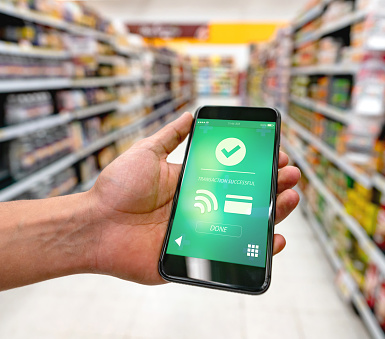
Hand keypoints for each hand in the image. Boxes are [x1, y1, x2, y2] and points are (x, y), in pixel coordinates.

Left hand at [88, 112, 299, 284]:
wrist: (94, 225)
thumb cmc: (116, 188)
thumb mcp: (147, 153)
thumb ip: (171, 136)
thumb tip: (192, 114)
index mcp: (192, 183)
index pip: (233, 173)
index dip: (256, 164)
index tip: (276, 154)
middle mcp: (201, 207)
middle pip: (245, 198)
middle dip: (272, 185)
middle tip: (290, 175)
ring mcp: (201, 233)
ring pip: (245, 225)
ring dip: (273, 213)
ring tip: (290, 198)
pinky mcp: (196, 257)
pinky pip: (232, 257)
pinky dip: (257, 251)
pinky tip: (275, 239)